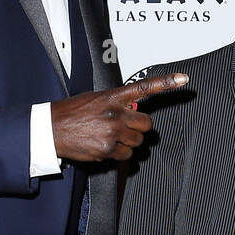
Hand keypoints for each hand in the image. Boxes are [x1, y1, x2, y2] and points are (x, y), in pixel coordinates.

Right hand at [51, 73, 188, 162]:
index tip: (183, 79)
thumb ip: (116, 103)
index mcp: (113, 96)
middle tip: (126, 127)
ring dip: (129, 141)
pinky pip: (125, 155)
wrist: (51, 130)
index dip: (166, 82)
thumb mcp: (94, 99)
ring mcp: (113, 133)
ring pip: (137, 141)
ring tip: (110, 137)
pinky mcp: (108, 150)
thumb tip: (132, 111)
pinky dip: (119, 153)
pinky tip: (104, 146)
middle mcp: (116, 113)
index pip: (144, 87)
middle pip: (147, 123)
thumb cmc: (71, 113)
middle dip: (139, 127)